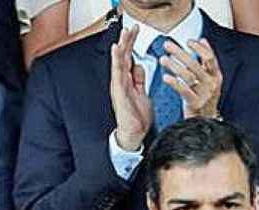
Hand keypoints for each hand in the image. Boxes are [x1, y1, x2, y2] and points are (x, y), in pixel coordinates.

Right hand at [110, 24, 152, 150]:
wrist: (134, 134)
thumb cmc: (136, 117)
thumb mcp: (142, 93)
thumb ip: (139, 80)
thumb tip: (139, 66)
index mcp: (127, 81)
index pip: (129, 58)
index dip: (132, 44)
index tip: (136, 31)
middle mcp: (121, 82)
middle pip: (123, 57)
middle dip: (127, 41)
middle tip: (131, 27)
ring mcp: (119, 86)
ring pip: (119, 62)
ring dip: (121, 47)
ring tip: (123, 34)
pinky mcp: (119, 92)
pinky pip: (117, 74)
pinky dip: (116, 61)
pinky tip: (117, 51)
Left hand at [160, 39, 222, 118]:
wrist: (206, 121)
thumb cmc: (205, 97)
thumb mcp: (209, 78)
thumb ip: (206, 61)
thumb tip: (203, 40)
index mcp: (216, 75)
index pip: (209, 57)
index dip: (199, 48)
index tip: (188, 41)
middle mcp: (211, 84)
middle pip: (195, 64)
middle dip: (179, 52)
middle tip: (167, 45)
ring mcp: (204, 94)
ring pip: (188, 76)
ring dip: (174, 65)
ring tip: (163, 59)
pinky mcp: (195, 104)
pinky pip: (183, 90)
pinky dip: (174, 82)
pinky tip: (166, 77)